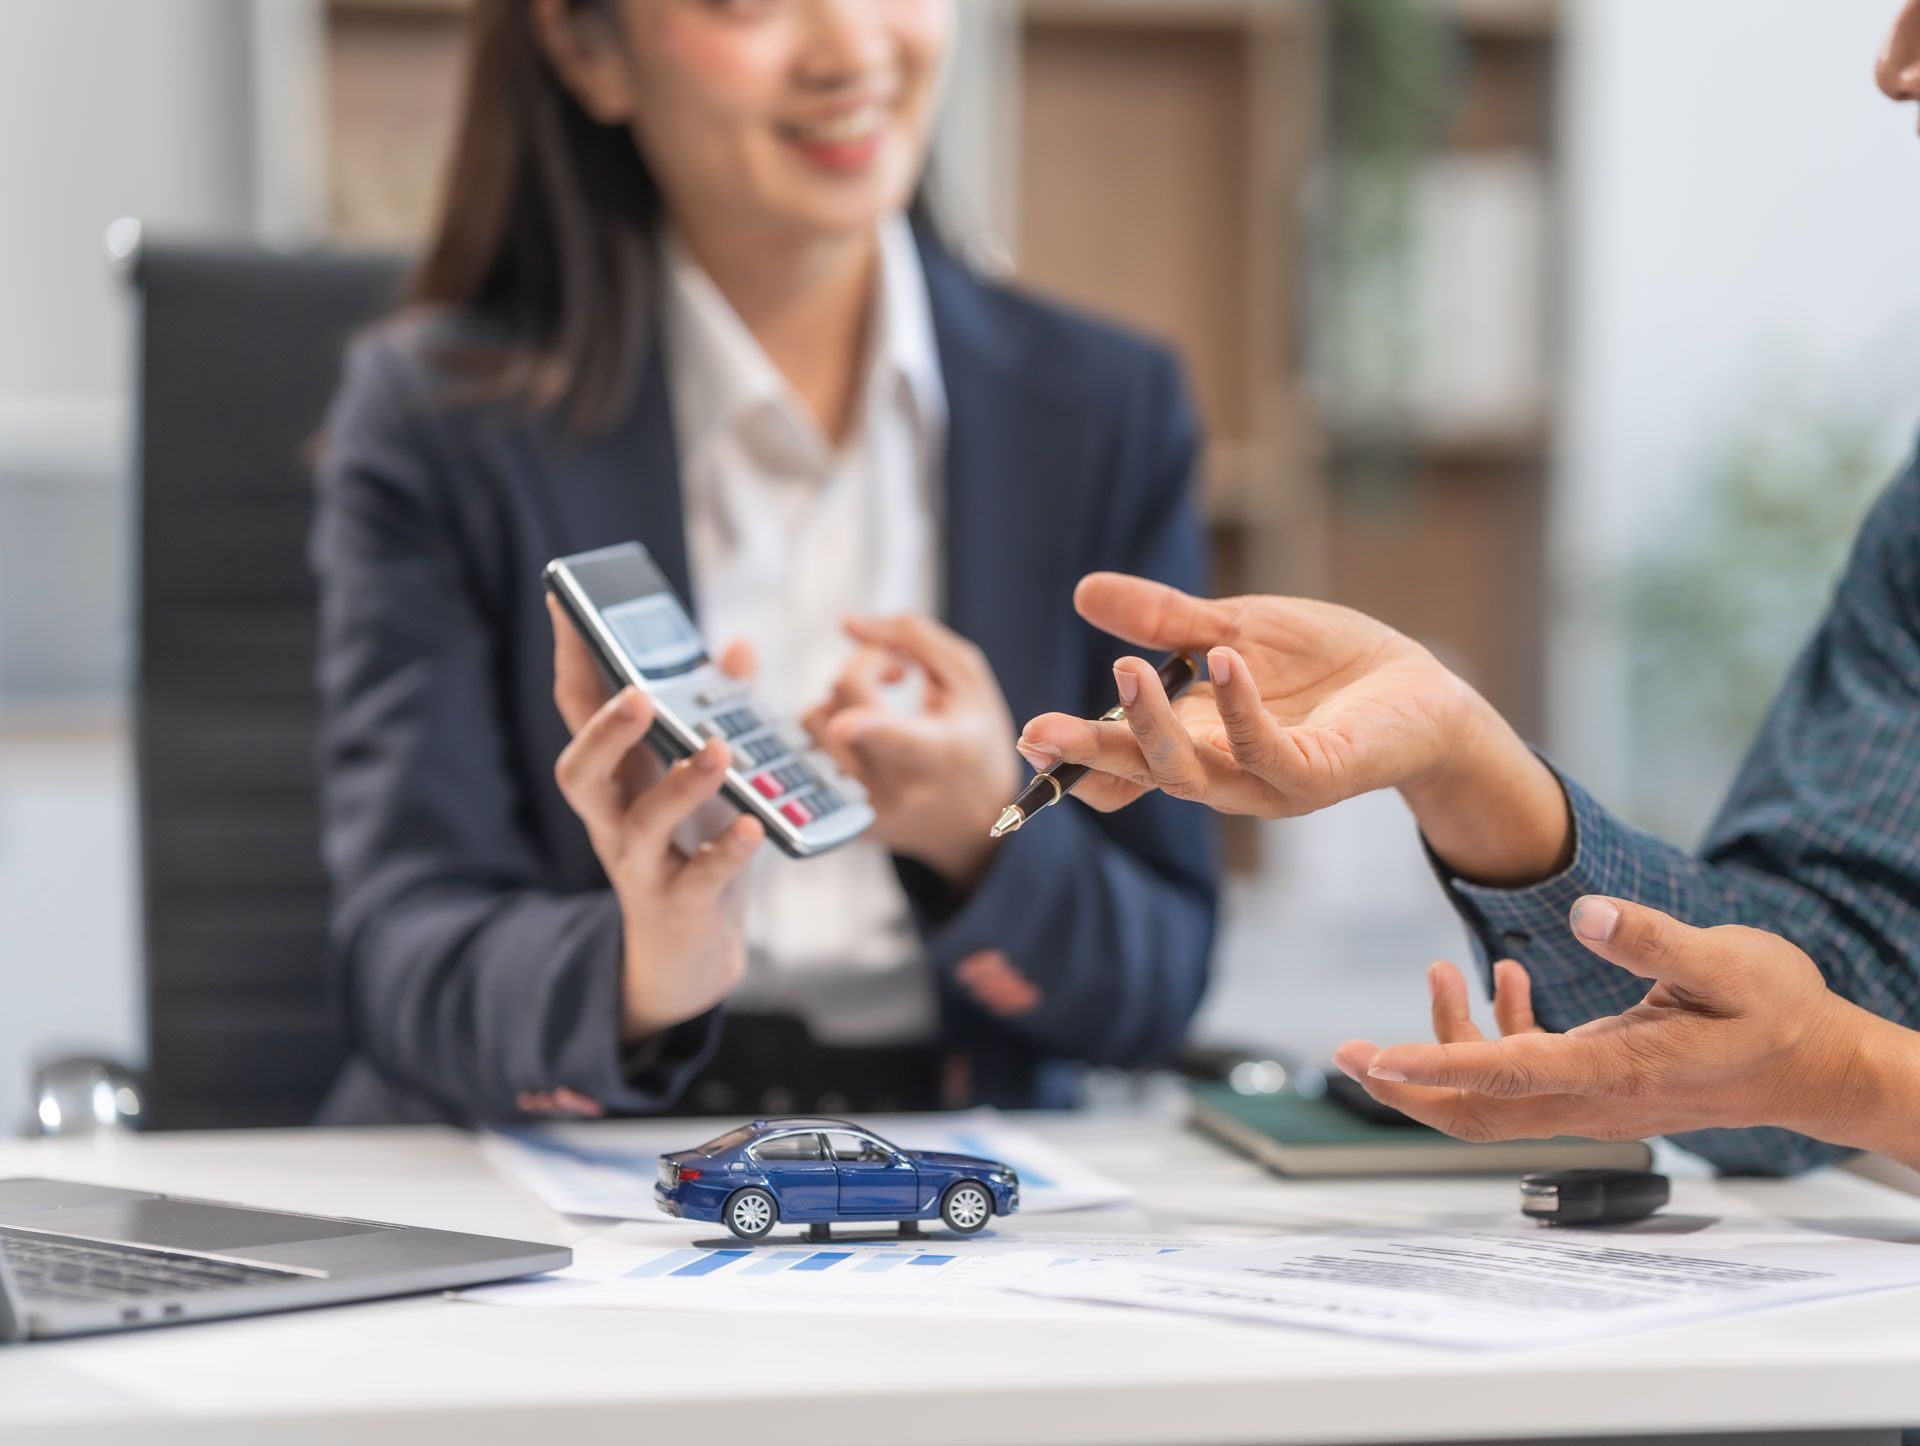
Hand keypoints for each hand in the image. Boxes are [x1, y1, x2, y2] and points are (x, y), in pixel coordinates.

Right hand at [547, 596, 763, 1041]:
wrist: (690, 953)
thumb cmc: (691, 850)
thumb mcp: (702, 779)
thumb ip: (718, 712)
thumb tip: (737, 646)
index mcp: (616, 779)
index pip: (580, 711)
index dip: (570, 658)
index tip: (564, 600)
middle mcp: (613, 820)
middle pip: (581, 772)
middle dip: (604, 732)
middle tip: (637, 695)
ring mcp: (640, 866)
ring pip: (640, 825)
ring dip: (678, 785)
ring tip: (718, 752)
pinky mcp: (678, 906)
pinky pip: (699, 879)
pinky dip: (725, 852)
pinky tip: (751, 827)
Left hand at [801, 614, 1018, 889]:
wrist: (976, 823)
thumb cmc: (975, 740)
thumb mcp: (968, 681)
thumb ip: (913, 637)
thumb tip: (847, 624)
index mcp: (943, 752)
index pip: (898, 736)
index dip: (868, 726)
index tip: (846, 723)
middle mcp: (901, 788)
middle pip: (842, 705)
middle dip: (863, 667)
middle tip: (899, 673)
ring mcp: (867, 810)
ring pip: (814, 725)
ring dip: (838, 700)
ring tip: (877, 708)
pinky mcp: (843, 821)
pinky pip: (808, 754)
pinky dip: (829, 731)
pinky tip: (863, 737)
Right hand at [1016, 572, 1573, 884]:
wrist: (1421, 690)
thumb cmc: (1325, 667)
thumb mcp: (1231, 629)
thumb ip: (1163, 619)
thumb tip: (1083, 591)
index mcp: (1194, 744)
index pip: (1122, 765)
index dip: (1075, 760)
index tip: (1028, 739)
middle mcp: (1221, 775)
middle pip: (1141, 774)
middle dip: (1089, 754)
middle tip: (1037, 731)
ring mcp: (1266, 783)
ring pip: (1191, 774)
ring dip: (1153, 727)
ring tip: (1126, 670)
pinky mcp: (1317, 776)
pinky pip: (1266, 750)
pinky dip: (1239, 708)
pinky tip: (1222, 660)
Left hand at [1328, 897, 1877, 1147]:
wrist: (1815, 1067)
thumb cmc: (1778, 1014)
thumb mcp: (1729, 963)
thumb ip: (1653, 939)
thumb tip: (1585, 913)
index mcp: (1616, 1071)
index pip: (1505, 1076)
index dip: (1433, 1070)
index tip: (1373, 1061)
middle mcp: (1593, 1098)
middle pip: (1477, 1110)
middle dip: (1405, 1085)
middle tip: (1344, 1053)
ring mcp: (1592, 1099)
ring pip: (1494, 1093)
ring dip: (1449, 1042)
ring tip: (1440, 972)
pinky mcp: (1596, 1084)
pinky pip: (1526, 1073)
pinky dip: (1500, 1030)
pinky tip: (1505, 978)